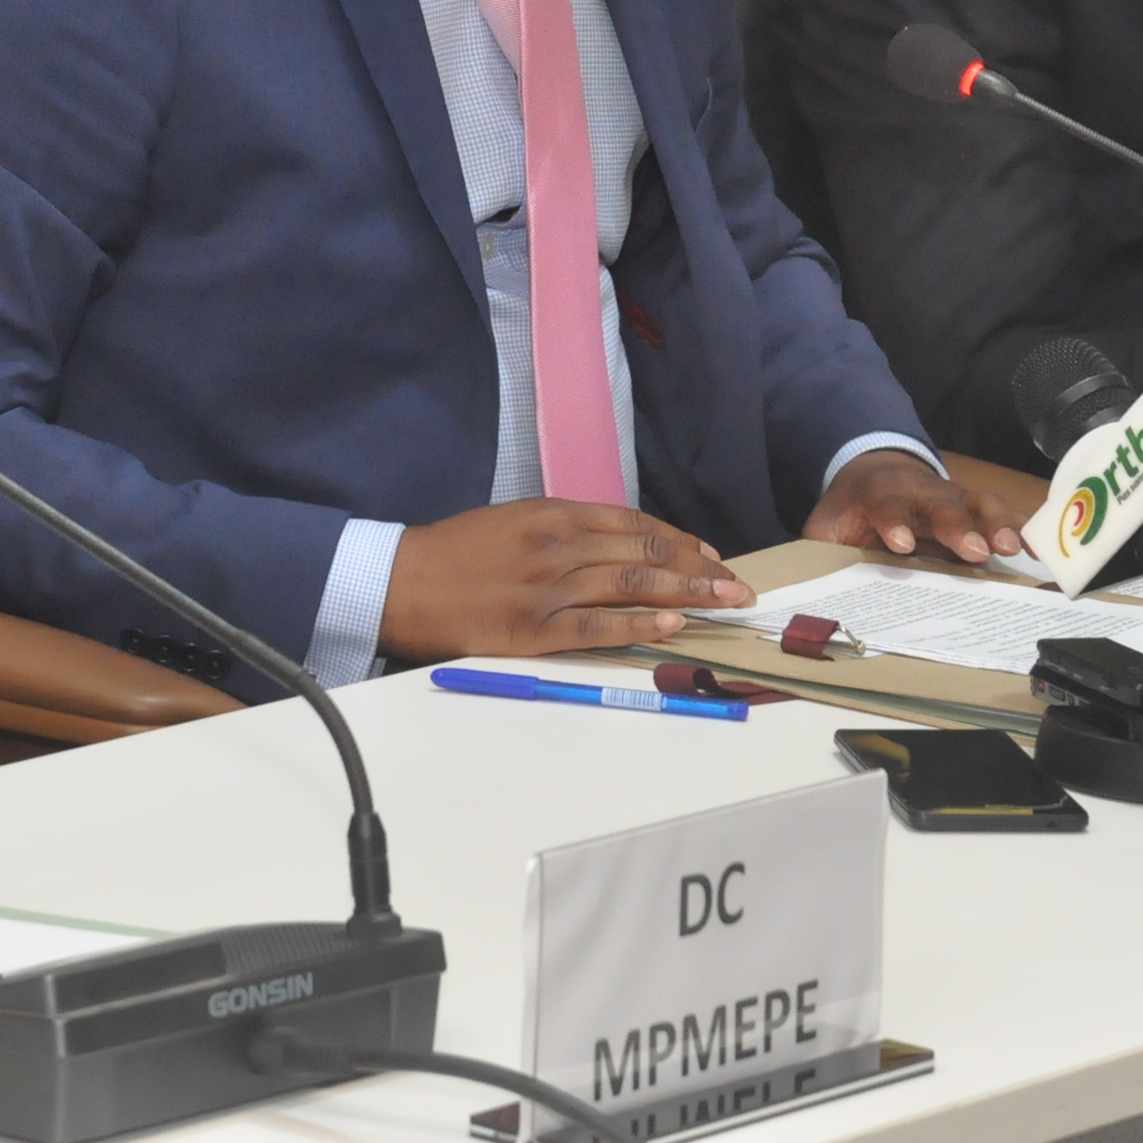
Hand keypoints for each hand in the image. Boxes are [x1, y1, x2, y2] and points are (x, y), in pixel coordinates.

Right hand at [378, 500, 751, 662]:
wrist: (404, 580)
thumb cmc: (457, 552)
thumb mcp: (514, 520)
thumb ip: (563, 530)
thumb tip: (615, 546)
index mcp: (555, 515)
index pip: (635, 525)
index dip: (679, 542)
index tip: (711, 557)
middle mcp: (560, 545)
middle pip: (645, 555)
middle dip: (699, 570)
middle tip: (738, 587)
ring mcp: (549, 587)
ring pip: (632, 587)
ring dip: (686, 595)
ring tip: (723, 604)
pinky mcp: (535, 628)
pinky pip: (598, 626)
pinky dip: (639, 626)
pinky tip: (672, 627)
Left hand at [803, 449, 1022, 562]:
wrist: (875, 471)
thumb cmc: (853, 510)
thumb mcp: (826, 526)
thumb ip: (820, 549)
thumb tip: (805, 585)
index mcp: (881, 494)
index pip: (887, 506)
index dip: (894, 522)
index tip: (900, 543)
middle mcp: (923, 492)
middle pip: (943, 504)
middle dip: (957, 526)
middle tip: (974, 550)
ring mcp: (954, 498)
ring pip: (980, 503)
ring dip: (997, 524)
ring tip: (1011, 549)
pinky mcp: (977, 512)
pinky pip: (1004, 515)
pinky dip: (1022, 529)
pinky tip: (1037, 552)